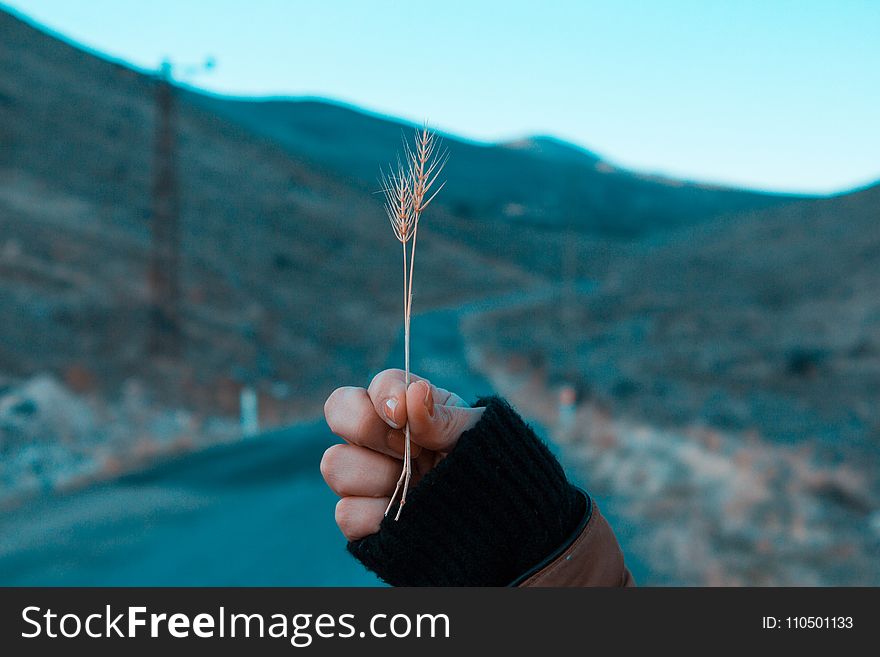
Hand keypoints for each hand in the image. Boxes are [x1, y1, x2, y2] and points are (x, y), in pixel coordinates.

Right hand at [321, 369, 484, 539]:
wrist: (492, 519)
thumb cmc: (482, 465)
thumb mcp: (475, 436)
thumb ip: (443, 418)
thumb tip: (414, 394)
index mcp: (405, 407)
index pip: (375, 385)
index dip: (385, 396)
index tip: (405, 415)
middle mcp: (376, 437)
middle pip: (338, 411)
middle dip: (372, 430)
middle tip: (412, 451)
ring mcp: (364, 477)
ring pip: (334, 464)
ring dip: (380, 476)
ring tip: (414, 486)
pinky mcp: (360, 518)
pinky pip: (347, 513)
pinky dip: (379, 516)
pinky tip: (408, 515)